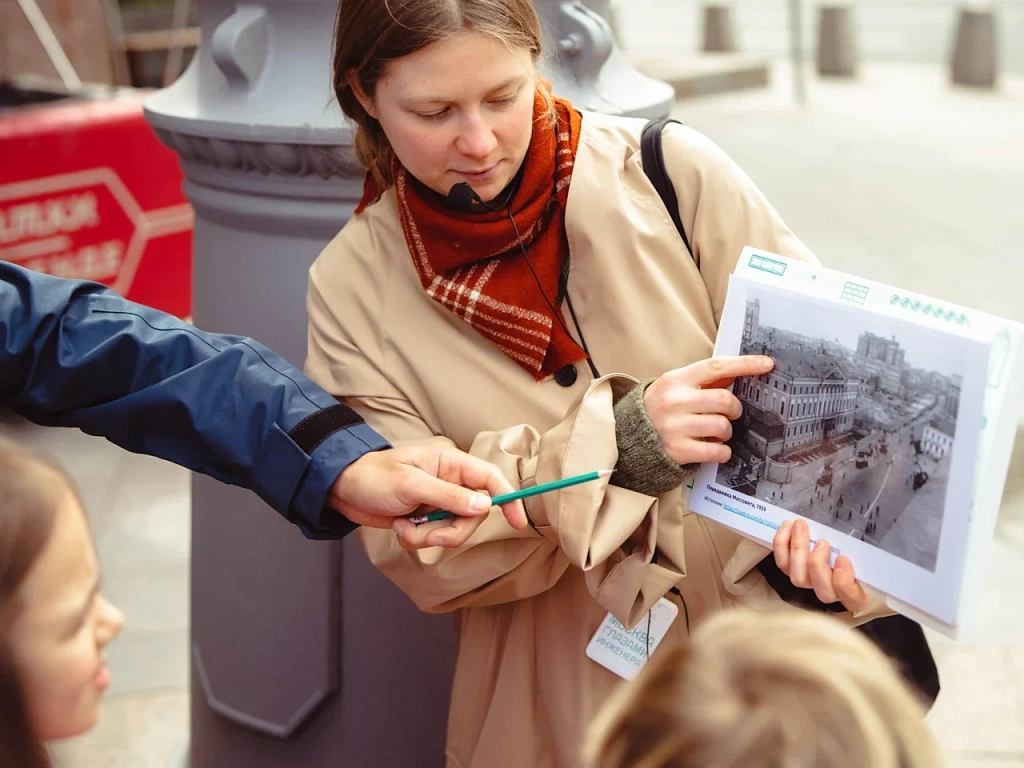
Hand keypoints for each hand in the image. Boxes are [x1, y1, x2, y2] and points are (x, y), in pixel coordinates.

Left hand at [329, 440, 526, 547]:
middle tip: (427, 532)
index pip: (490, 479)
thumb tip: (485, 507)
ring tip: (403, 527)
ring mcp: (437, 500)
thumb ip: (449, 496)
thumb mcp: (411, 484)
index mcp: (450, 462)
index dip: (508, 498)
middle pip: (473, 514)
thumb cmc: (373, 477)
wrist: (341, 489)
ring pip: (453, 529)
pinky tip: (399, 526)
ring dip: (428, 536)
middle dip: (450, 530)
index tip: (517, 522)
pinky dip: (417, 538)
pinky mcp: (425, 517)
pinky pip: (435, 536)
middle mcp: (449, 480)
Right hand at [643, 355, 773, 464]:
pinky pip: (717, 450)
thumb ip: (704, 381)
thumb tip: (738, 372)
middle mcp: (674, 401)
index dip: (744, 365)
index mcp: (675, 380)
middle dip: (734, 409)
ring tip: (716, 433)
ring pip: (723, 426)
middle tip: (730, 413)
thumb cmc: (659, 409)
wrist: (628, 438)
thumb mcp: (676, 387)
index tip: (767, 364)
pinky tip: (714, 448)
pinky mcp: (679, 450)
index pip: (716, 367)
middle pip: (725, 400)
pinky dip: (722, 451)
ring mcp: (675, 426)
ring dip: (726, 432)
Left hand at [772, 519, 871, 612]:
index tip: (843, 559)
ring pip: (799, 579)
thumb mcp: (867, 550)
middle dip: (818, 565)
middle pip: (823, 592)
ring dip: (798, 551)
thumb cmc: (861, 549)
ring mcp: (811, 583)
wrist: (834, 537)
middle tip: (821, 542)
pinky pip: (783, 564)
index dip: (845, 582)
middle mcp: (833, 592)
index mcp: (858, 593)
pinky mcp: (793, 570)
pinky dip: (782, 545)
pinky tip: (787, 526)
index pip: (853, 599)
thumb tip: (863, 540)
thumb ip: (864, 551)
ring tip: (800, 527)